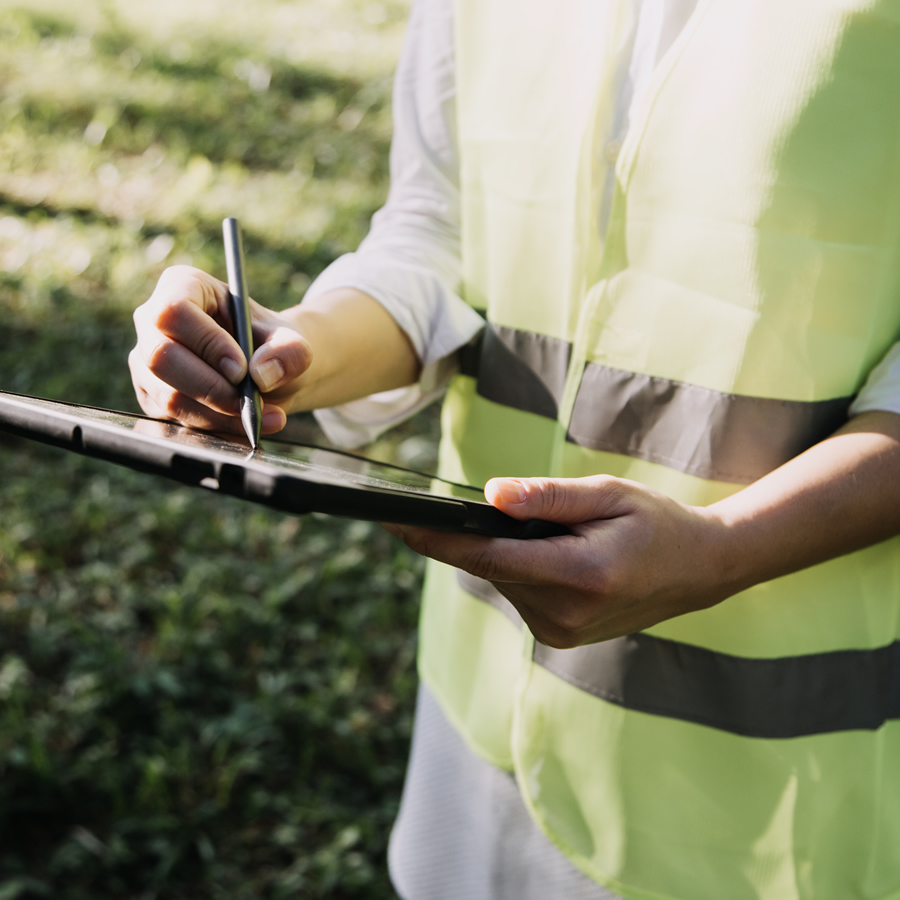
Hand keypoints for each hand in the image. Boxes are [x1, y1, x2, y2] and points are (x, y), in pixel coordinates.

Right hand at [129, 266, 311, 435]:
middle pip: (161, 357)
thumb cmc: (272, 346)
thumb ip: (289, 352)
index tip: (241, 370)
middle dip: (211, 388)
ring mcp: (146, 362)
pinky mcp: (152, 397)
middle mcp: (152, 322)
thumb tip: (261, 375)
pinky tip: (244, 427)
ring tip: (263, 417)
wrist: (267, 373)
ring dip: (219, 416)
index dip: (207, 344)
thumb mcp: (292, 342)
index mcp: (182, 286)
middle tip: (251, 403)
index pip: (175, 312)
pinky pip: (174, 421)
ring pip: (168, 396)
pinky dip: (214, 430)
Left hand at [384, 475, 728, 647]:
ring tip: (560, 533)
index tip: (391, 519)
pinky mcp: (558, 636)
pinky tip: (556, 554)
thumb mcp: (608, 494)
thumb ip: (547, 498)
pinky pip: (518, 591)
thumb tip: (490, 496)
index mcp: (578, 576)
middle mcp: (563, 614)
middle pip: (489, 565)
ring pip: (501, 578)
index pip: (486, 556)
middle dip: (486, 532)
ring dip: (509, 551)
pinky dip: (522, 567)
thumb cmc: (656, 523)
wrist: (698, 570)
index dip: (434, 537)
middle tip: (515, 506)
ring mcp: (560, 632)